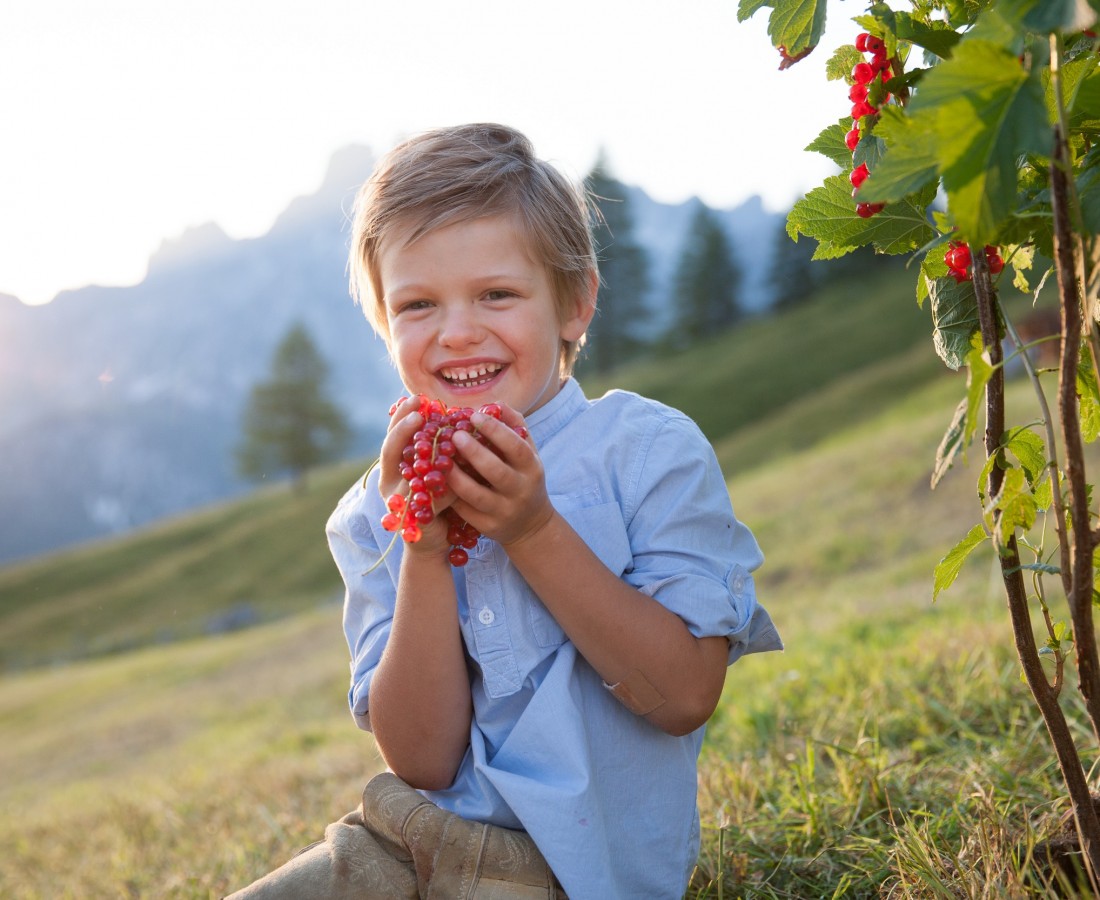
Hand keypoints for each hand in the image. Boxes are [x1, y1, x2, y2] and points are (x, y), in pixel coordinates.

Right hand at [378, 396, 454, 558]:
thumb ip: (440, 450)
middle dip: (403, 430)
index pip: (392, 435)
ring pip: (407, 473)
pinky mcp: (413, 518)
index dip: (402, 416)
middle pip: (389, 450)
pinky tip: (454, 473)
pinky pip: (427, 497)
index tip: (417, 399)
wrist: (436, 541)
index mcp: (394, 466)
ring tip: (438, 438)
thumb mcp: (438, 470)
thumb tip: (458, 418)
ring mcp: (398, 501)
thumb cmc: (440, 500)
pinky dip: (442, 485)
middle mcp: (389, 481)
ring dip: (423, 455)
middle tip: (418, 413)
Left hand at [447, 405, 554, 546]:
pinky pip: (464, 511)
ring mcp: (504, 511)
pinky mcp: (488, 527)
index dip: (495, 430)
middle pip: (496, 471)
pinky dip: (450, 496)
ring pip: (476, 494)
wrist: (530, 524)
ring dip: (455, 476)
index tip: (473, 415)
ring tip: (438, 459)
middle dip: (474, 452)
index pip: (516, 447)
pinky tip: (436, 481)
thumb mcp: (527, 452)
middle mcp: (520, 490)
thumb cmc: (523, 477)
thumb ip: (513, 426)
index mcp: (531, 468)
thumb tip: (492, 405)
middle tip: (454, 435)